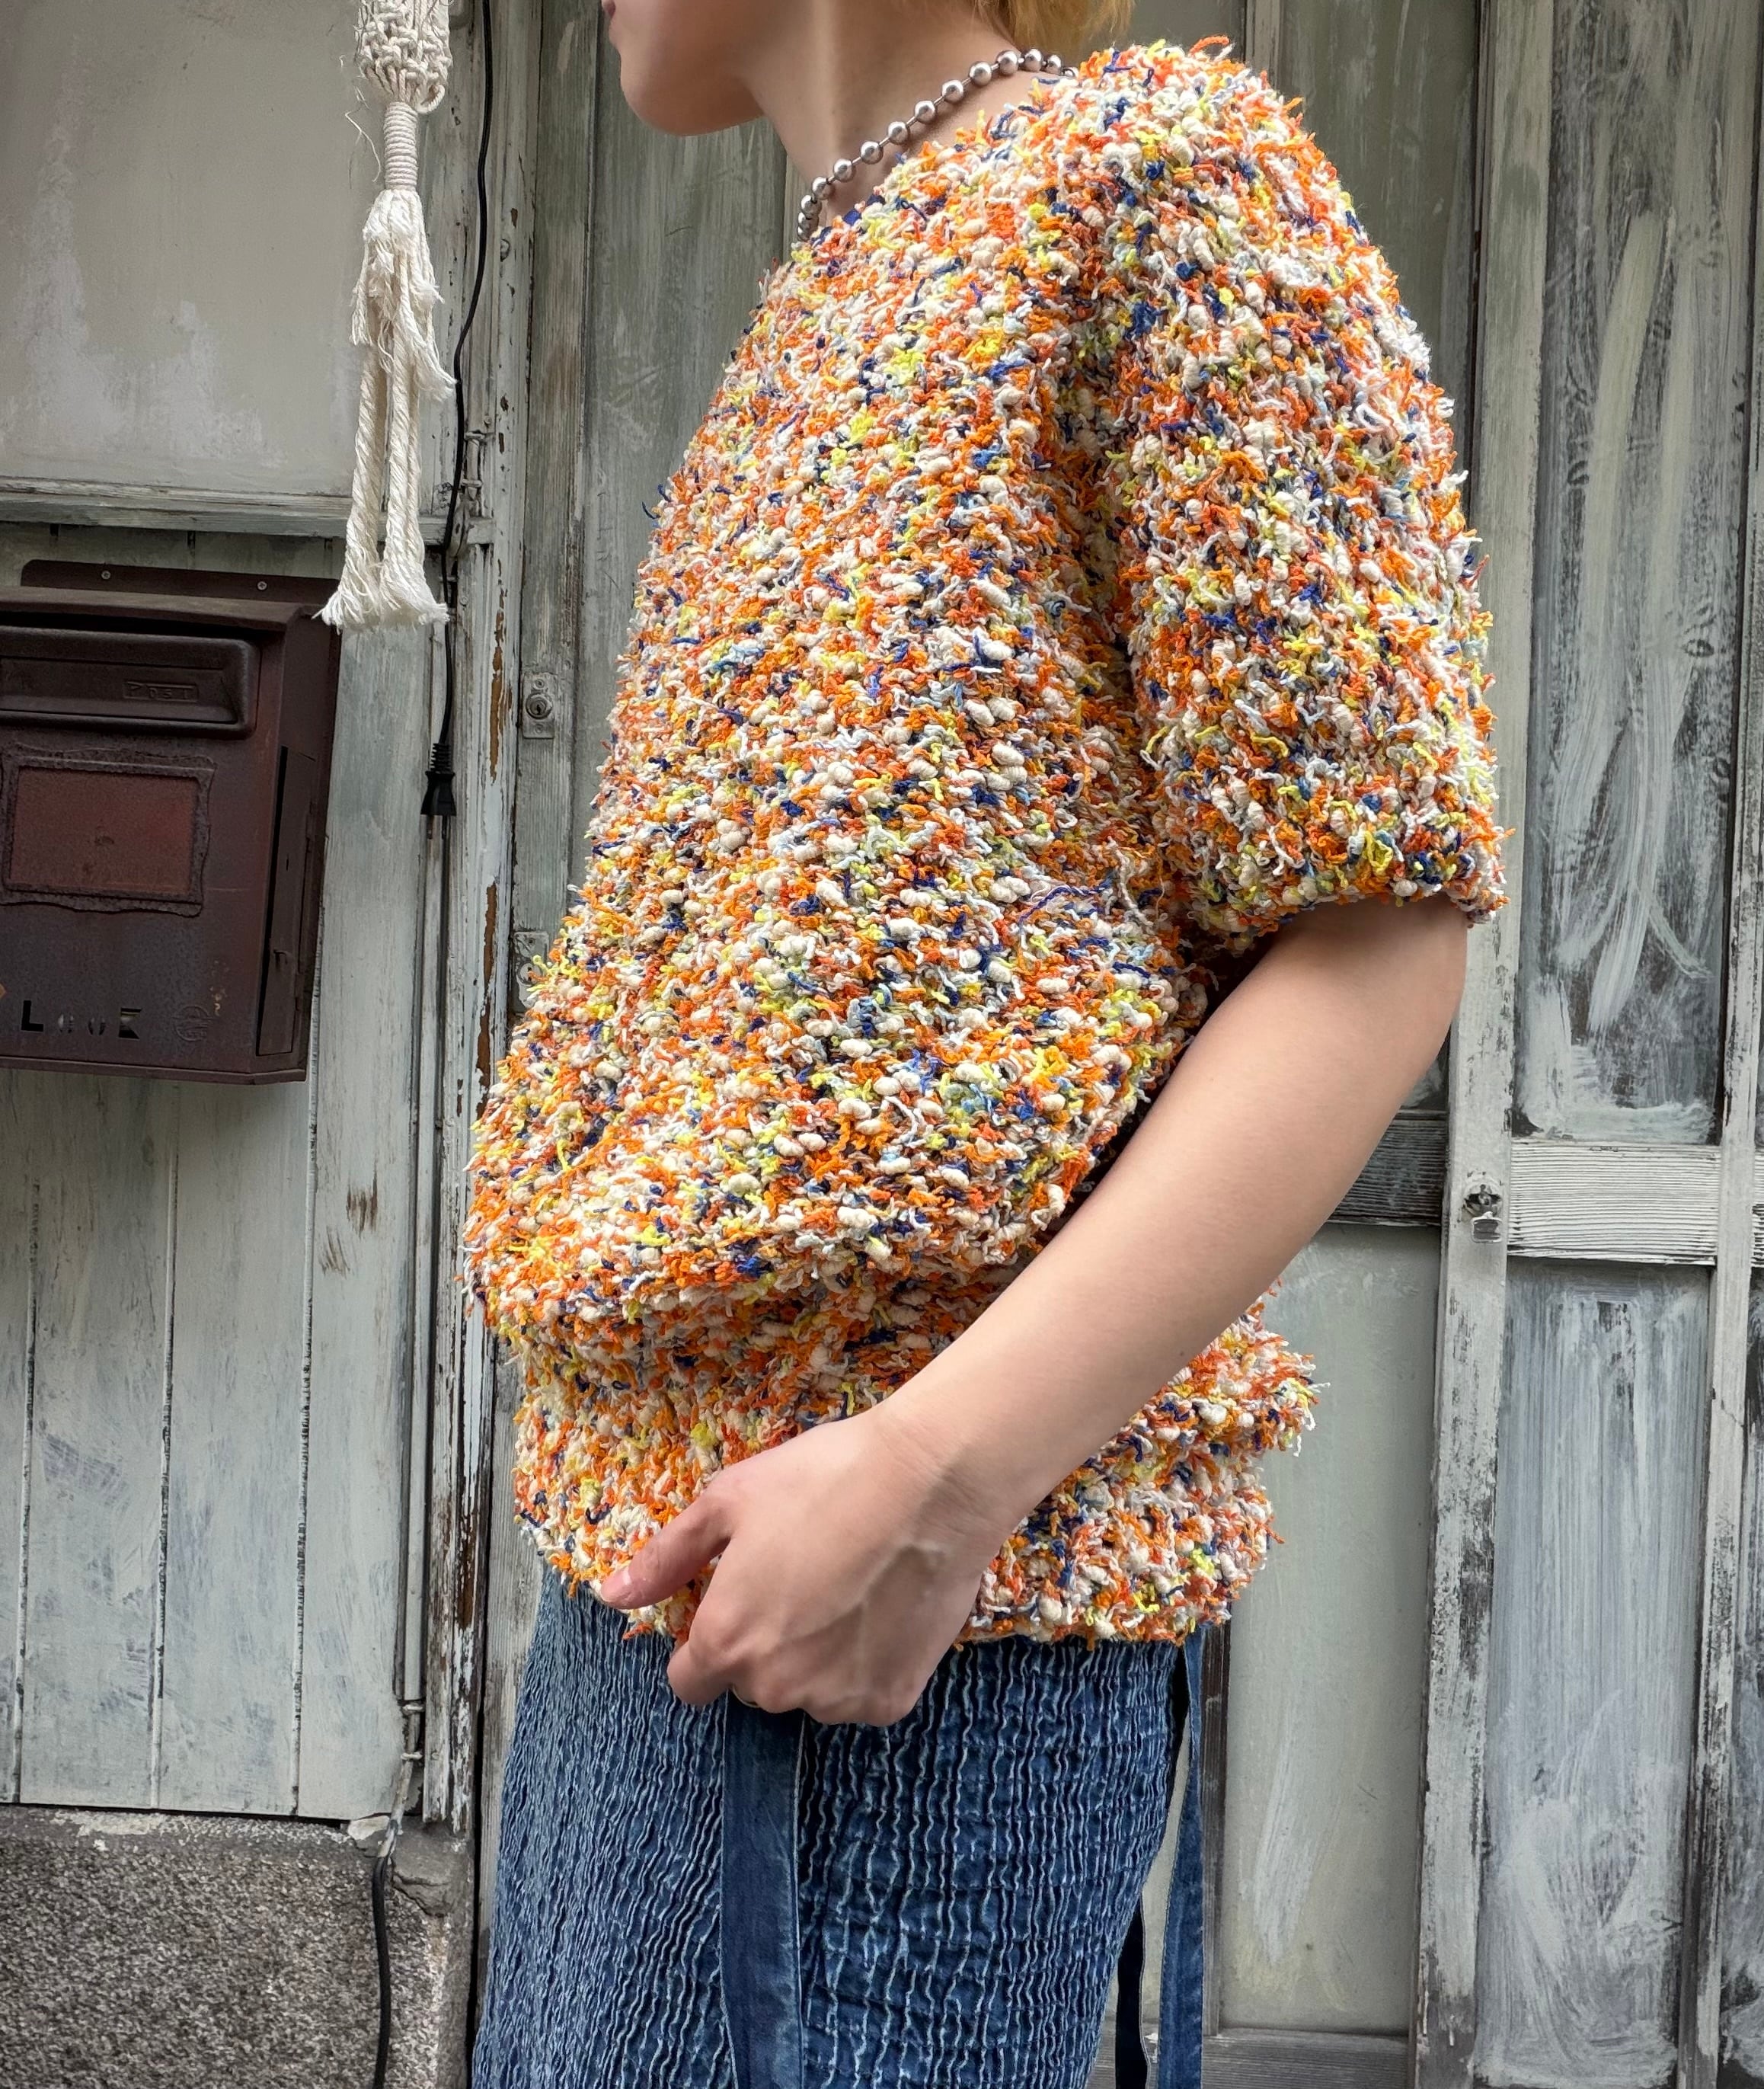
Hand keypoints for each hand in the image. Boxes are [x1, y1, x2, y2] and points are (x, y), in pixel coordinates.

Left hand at [598, 1396, 1007, 1724]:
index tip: (736, 1606)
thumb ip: (668, 1557)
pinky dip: (866, 1664)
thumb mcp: (730, 1501)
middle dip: (764, 1645)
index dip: (704, 1645)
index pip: (690, 1683)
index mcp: (727, 1639)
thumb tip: (613, 1594)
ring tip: (847, 1586)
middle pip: (752, 1685)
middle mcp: (776, 1684)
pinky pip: (861, 1695)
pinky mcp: (892, 1699)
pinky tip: (881, 1608)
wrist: (931, 1482)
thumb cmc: (824, 1479)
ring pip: (808, 1692)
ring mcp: (838, 1699)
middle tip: (800, 1578)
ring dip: (816, 1658)